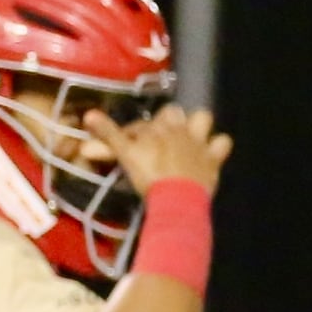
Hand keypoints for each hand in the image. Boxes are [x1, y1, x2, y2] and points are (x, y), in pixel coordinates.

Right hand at [87, 104, 231, 197]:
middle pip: (172, 112)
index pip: (139, 125)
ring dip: (196, 125)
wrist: (176, 198)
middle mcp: (179, 129)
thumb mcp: (124, 154)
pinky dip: (217, 146)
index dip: (129, 134)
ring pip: (202, 117)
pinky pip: (223, 142)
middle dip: (166, 121)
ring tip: (188, 136)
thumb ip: (108, 135)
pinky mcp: (213, 158)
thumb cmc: (148, 176)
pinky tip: (210, 153)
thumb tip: (88, 114)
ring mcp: (199, 142)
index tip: (122, 146)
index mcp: (156, 128)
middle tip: (157, 138)